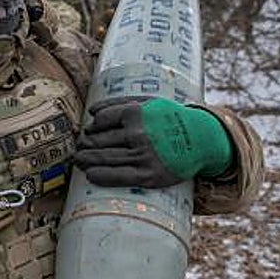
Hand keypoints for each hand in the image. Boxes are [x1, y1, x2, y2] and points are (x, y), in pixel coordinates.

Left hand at [73, 97, 232, 187]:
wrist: (203, 138)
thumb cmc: (171, 118)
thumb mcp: (149, 101)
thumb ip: (119, 103)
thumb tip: (91, 112)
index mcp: (135, 113)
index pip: (101, 121)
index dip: (92, 128)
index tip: (89, 132)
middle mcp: (137, 134)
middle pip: (99, 141)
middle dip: (85, 146)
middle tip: (77, 150)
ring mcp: (142, 155)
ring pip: (105, 158)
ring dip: (87, 161)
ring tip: (78, 161)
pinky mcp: (149, 175)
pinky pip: (119, 177)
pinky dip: (102, 176)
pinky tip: (90, 175)